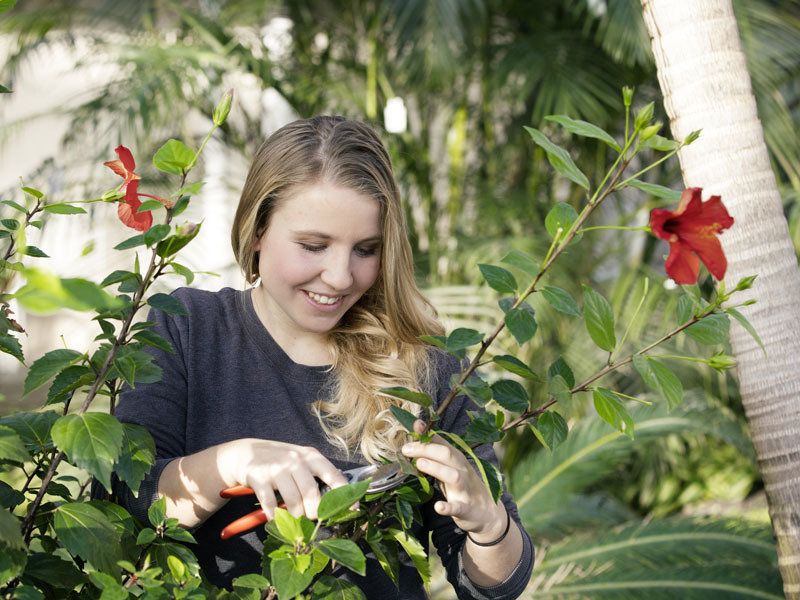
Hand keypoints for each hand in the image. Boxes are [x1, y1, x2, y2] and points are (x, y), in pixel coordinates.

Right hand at [220, 438, 347, 520]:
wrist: (245, 452)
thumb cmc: (279, 460)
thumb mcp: (301, 461)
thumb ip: (317, 476)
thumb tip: (337, 501)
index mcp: (311, 456)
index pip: (333, 475)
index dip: (344, 495)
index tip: (352, 510)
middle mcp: (295, 459)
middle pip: (312, 493)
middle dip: (314, 512)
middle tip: (311, 518)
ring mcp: (277, 468)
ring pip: (293, 502)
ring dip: (295, 516)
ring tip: (294, 517)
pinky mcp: (259, 477)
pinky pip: (271, 505)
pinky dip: (274, 516)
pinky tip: (275, 517)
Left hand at [401, 420, 505, 539]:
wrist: (488, 513)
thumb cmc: (464, 486)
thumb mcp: (453, 466)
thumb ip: (437, 451)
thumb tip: (418, 432)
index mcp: (457, 460)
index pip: (442, 443)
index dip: (428, 434)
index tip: (415, 425)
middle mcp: (462, 471)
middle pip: (447, 455)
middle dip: (427, 449)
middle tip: (406, 449)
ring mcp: (465, 490)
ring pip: (453, 476)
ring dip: (436, 469)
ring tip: (419, 464)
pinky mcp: (465, 509)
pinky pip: (457, 507)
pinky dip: (448, 507)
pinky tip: (438, 506)